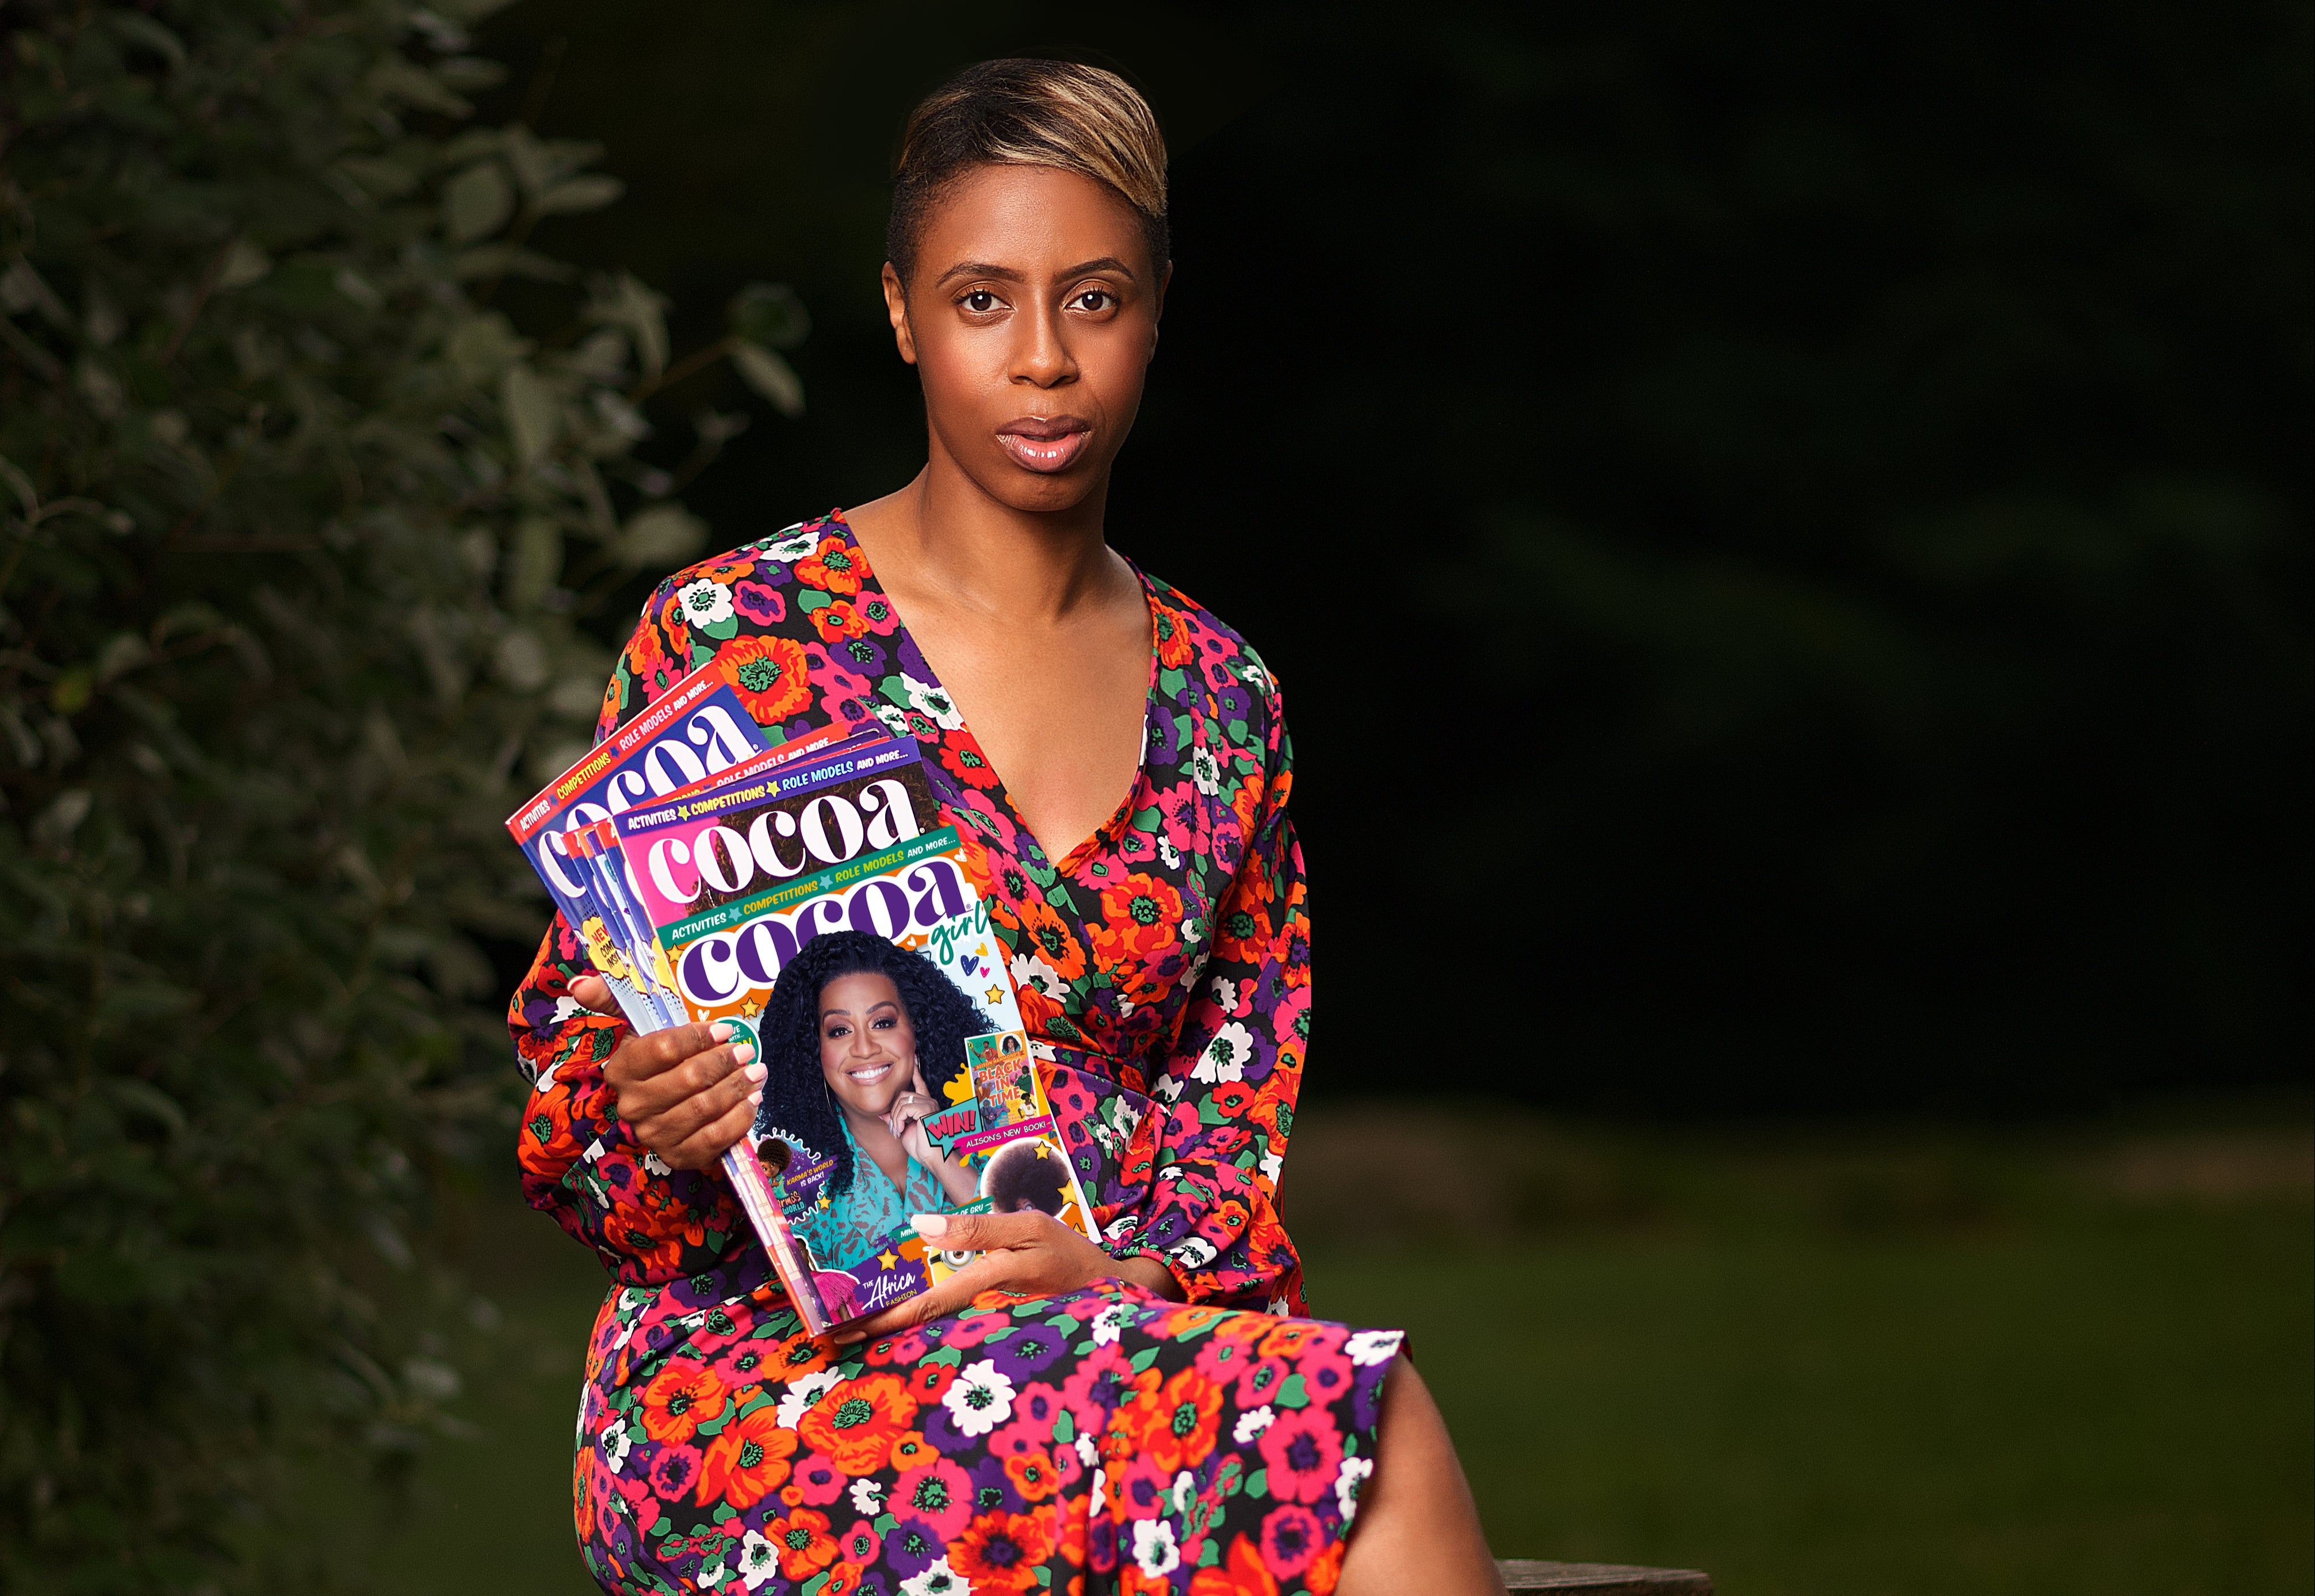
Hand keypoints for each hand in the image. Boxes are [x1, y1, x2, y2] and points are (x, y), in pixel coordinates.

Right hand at [573, 975, 763, 1170]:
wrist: (673, 1108)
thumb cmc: (662, 1060)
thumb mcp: (639, 1027)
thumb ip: (613, 999)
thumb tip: (578, 983)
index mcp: (621, 1070)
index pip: (663, 1049)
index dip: (697, 1038)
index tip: (724, 1030)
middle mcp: (632, 1105)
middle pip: (688, 1079)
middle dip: (723, 1062)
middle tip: (746, 1050)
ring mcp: (654, 1134)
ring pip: (704, 1108)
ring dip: (736, 1088)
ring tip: (756, 1072)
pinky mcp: (678, 1156)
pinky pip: (715, 1138)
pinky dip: (740, 1118)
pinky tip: (753, 1101)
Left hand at [831, 1208, 1181, 1343]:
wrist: (1114, 1292)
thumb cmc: (1071, 1254)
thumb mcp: (1030, 1227)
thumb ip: (978, 1228)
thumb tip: (921, 1226)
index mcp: (994, 1282)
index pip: (930, 1303)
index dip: (885, 1318)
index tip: (847, 1330)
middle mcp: (985, 1310)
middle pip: (922, 1324)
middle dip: (878, 1332)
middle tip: (832, 1339)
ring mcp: (987, 1322)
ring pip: (933, 1327)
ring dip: (894, 1329)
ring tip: (853, 1329)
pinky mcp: (992, 1323)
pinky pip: (950, 1323)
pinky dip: (922, 1322)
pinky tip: (901, 1320)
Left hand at [885, 1067, 940, 1161]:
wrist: (933, 1158)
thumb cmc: (922, 1147)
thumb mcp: (904, 1131)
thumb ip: (895, 1119)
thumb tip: (882, 1112)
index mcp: (926, 1105)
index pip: (919, 1084)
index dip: (915, 1073)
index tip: (913, 1060)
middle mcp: (929, 1102)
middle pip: (902, 1095)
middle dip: (893, 1111)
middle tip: (894, 1129)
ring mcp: (929, 1104)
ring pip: (901, 1101)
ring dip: (894, 1118)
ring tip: (897, 1132)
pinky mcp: (926, 1109)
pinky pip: (904, 1108)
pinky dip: (898, 1120)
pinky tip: (900, 1130)